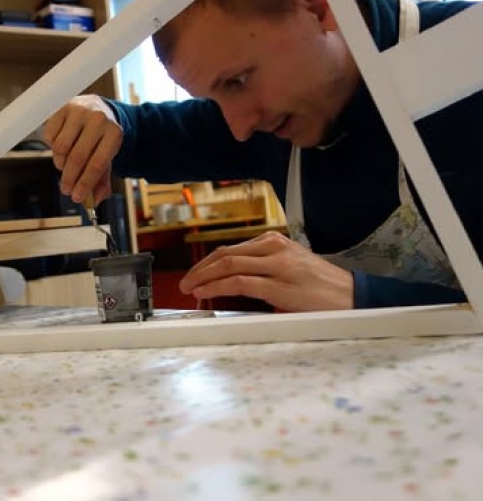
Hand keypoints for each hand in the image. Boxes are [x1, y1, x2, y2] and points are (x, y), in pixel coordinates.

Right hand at [43, 94, 122, 203]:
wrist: (96, 108)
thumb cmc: (101, 137)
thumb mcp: (107, 156)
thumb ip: (102, 180)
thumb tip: (95, 200)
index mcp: (114, 133)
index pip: (97, 164)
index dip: (85, 184)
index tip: (77, 197)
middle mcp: (98, 120)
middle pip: (77, 157)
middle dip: (69, 179)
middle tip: (66, 190)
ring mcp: (79, 112)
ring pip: (60, 148)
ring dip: (60, 162)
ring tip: (65, 164)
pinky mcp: (62, 108)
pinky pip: (50, 136)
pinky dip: (52, 147)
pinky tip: (61, 146)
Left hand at [179, 231, 353, 310]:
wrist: (353, 296)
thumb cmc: (321, 286)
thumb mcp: (290, 266)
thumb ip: (264, 266)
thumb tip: (232, 278)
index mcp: (275, 242)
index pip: (231, 249)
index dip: (207, 263)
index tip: (194, 275)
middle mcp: (274, 248)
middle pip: (225, 255)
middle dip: (200, 270)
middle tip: (184, 283)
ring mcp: (277, 265)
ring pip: (228, 265)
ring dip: (203, 278)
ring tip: (189, 289)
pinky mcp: (279, 285)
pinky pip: (239, 282)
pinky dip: (218, 287)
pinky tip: (206, 293)